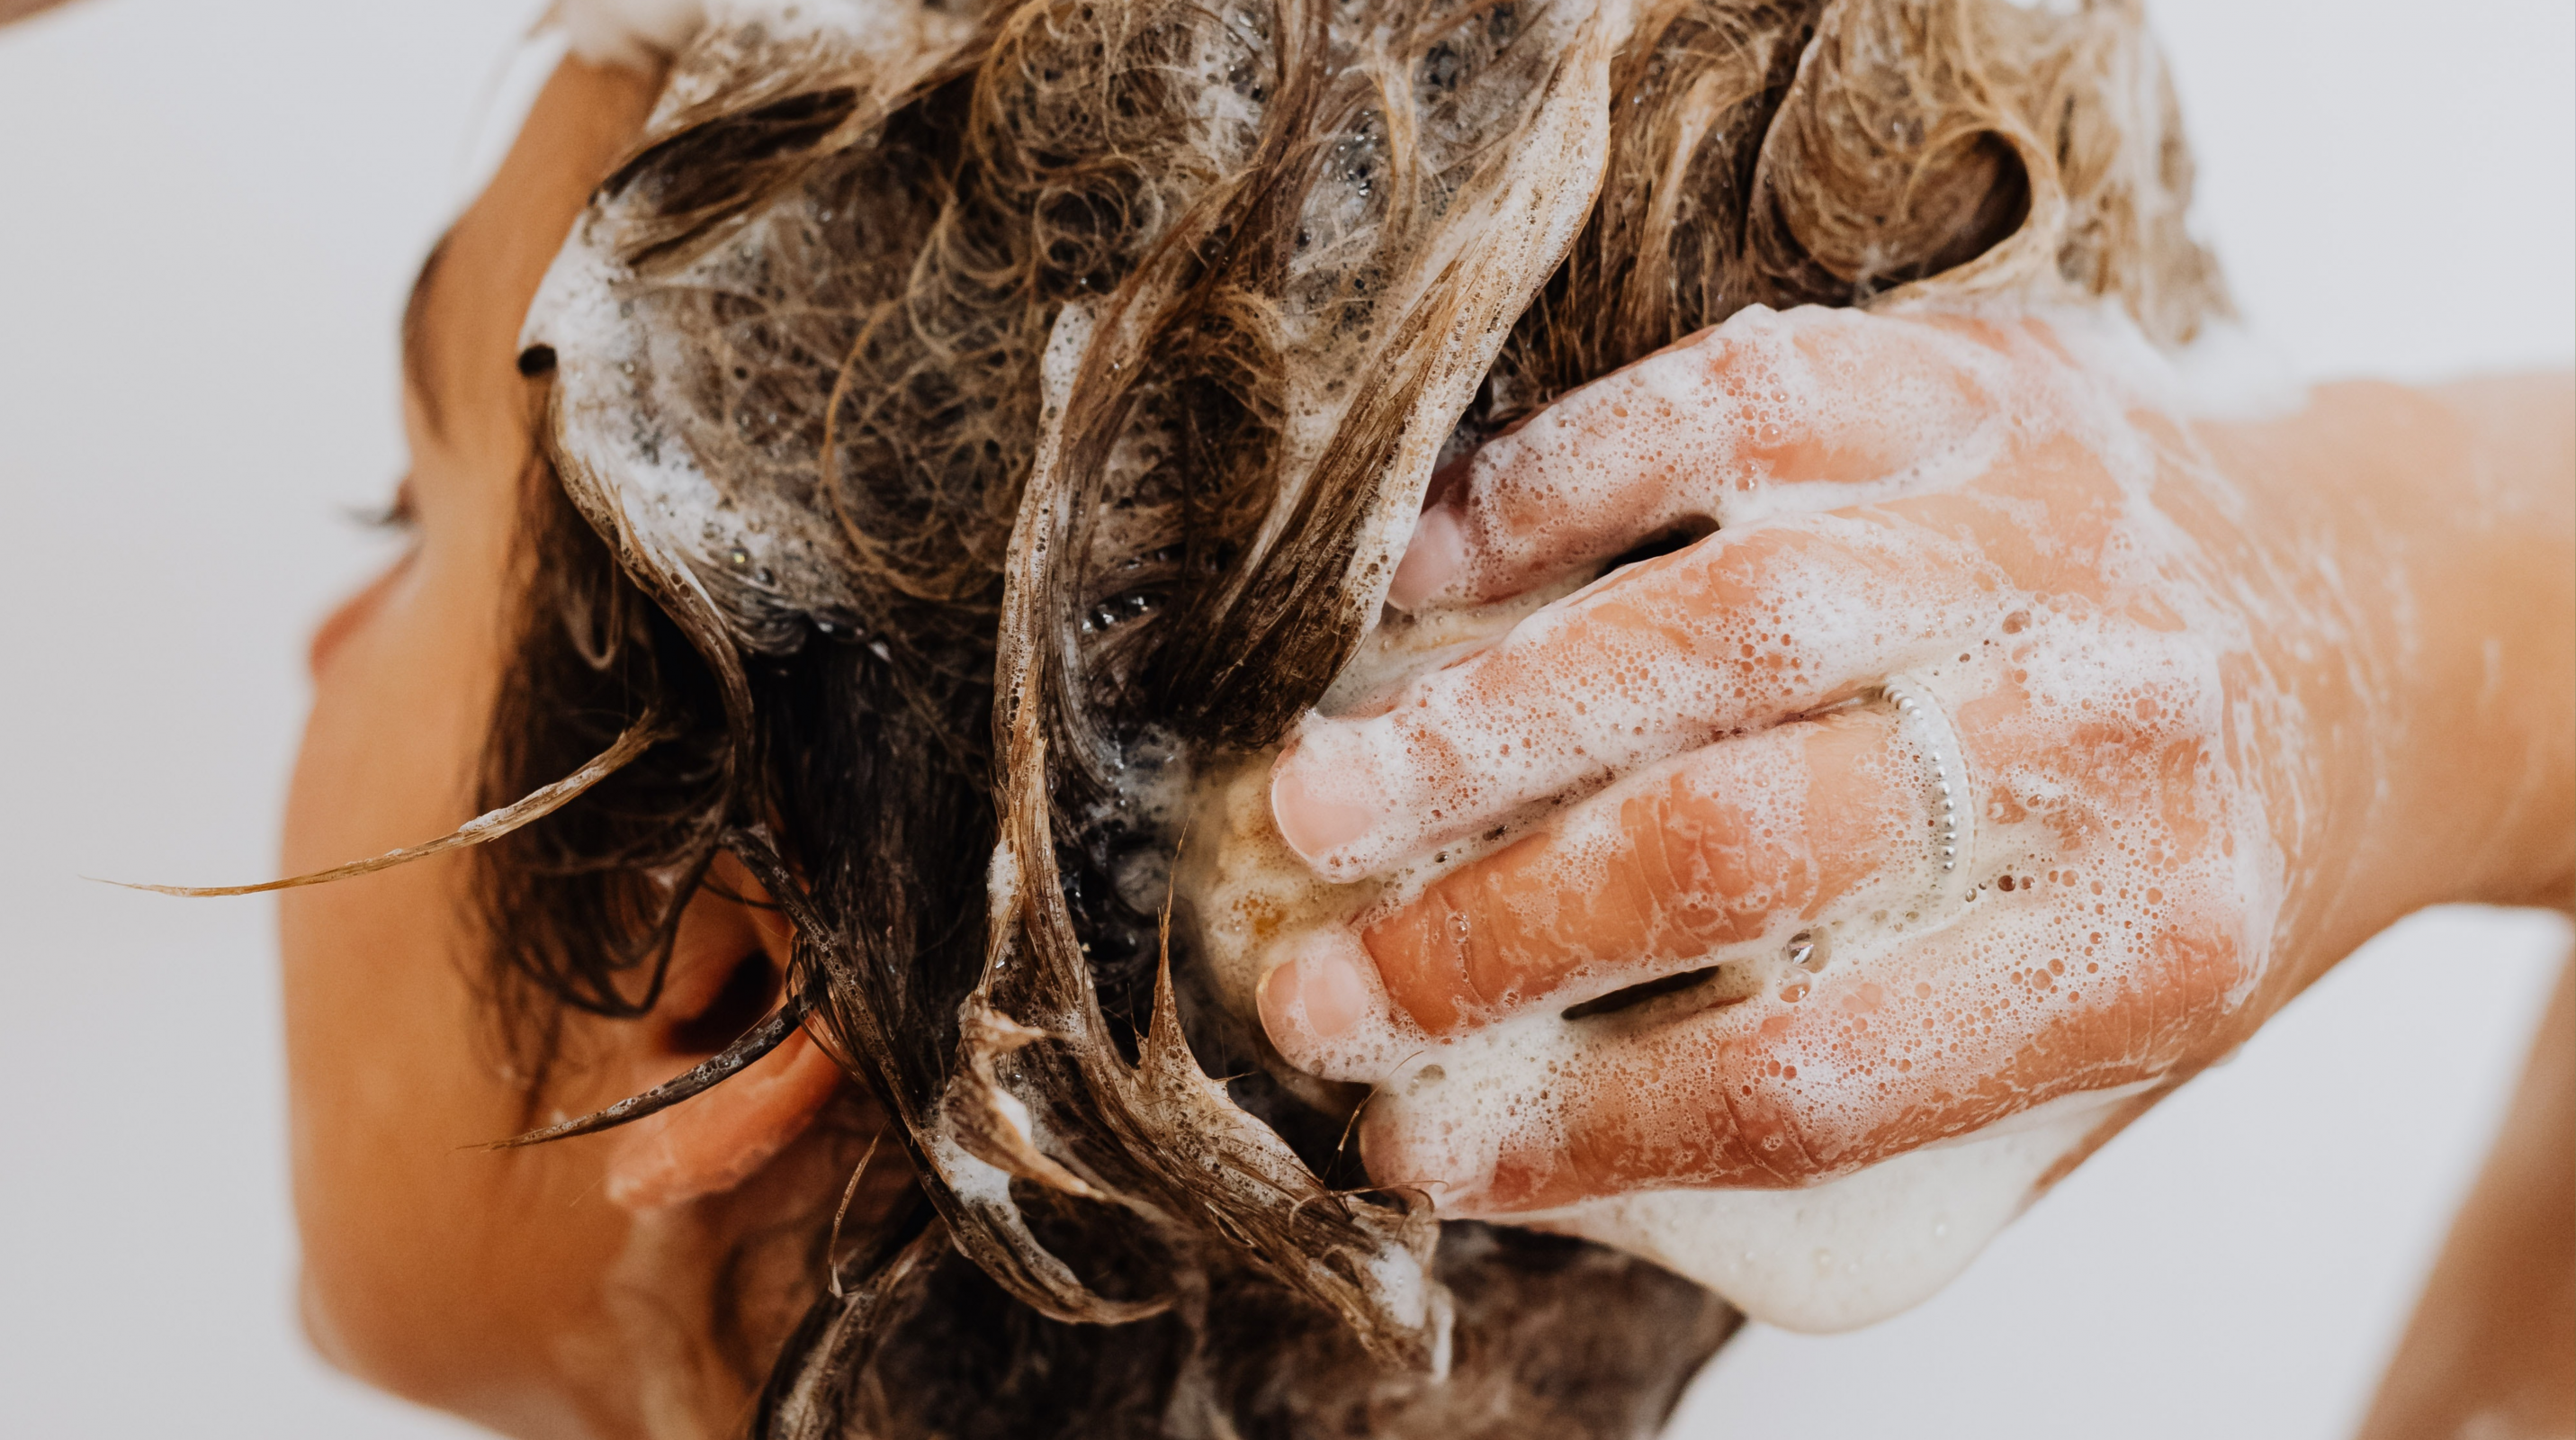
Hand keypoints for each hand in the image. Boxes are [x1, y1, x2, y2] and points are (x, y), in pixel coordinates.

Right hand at [1245, 304, 2572, 1217]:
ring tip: (1321, 800)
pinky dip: (1555, 487)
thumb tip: (1521, 1120)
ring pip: (1723, 621)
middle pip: (1743, 849)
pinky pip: (1734, 406)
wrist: (2386, 611)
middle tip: (1321, 994)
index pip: (1813, 1076)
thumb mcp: (2095, 1038)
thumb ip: (1868, 1092)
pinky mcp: (1978, 375)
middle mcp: (2109, 733)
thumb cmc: (2182, 861)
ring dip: (1484, 723)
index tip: (1423, 1147)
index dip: (1584, 1132)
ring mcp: (2044, 531)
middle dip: (1490, 938)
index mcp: (2143, 947)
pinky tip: (1429, 573)